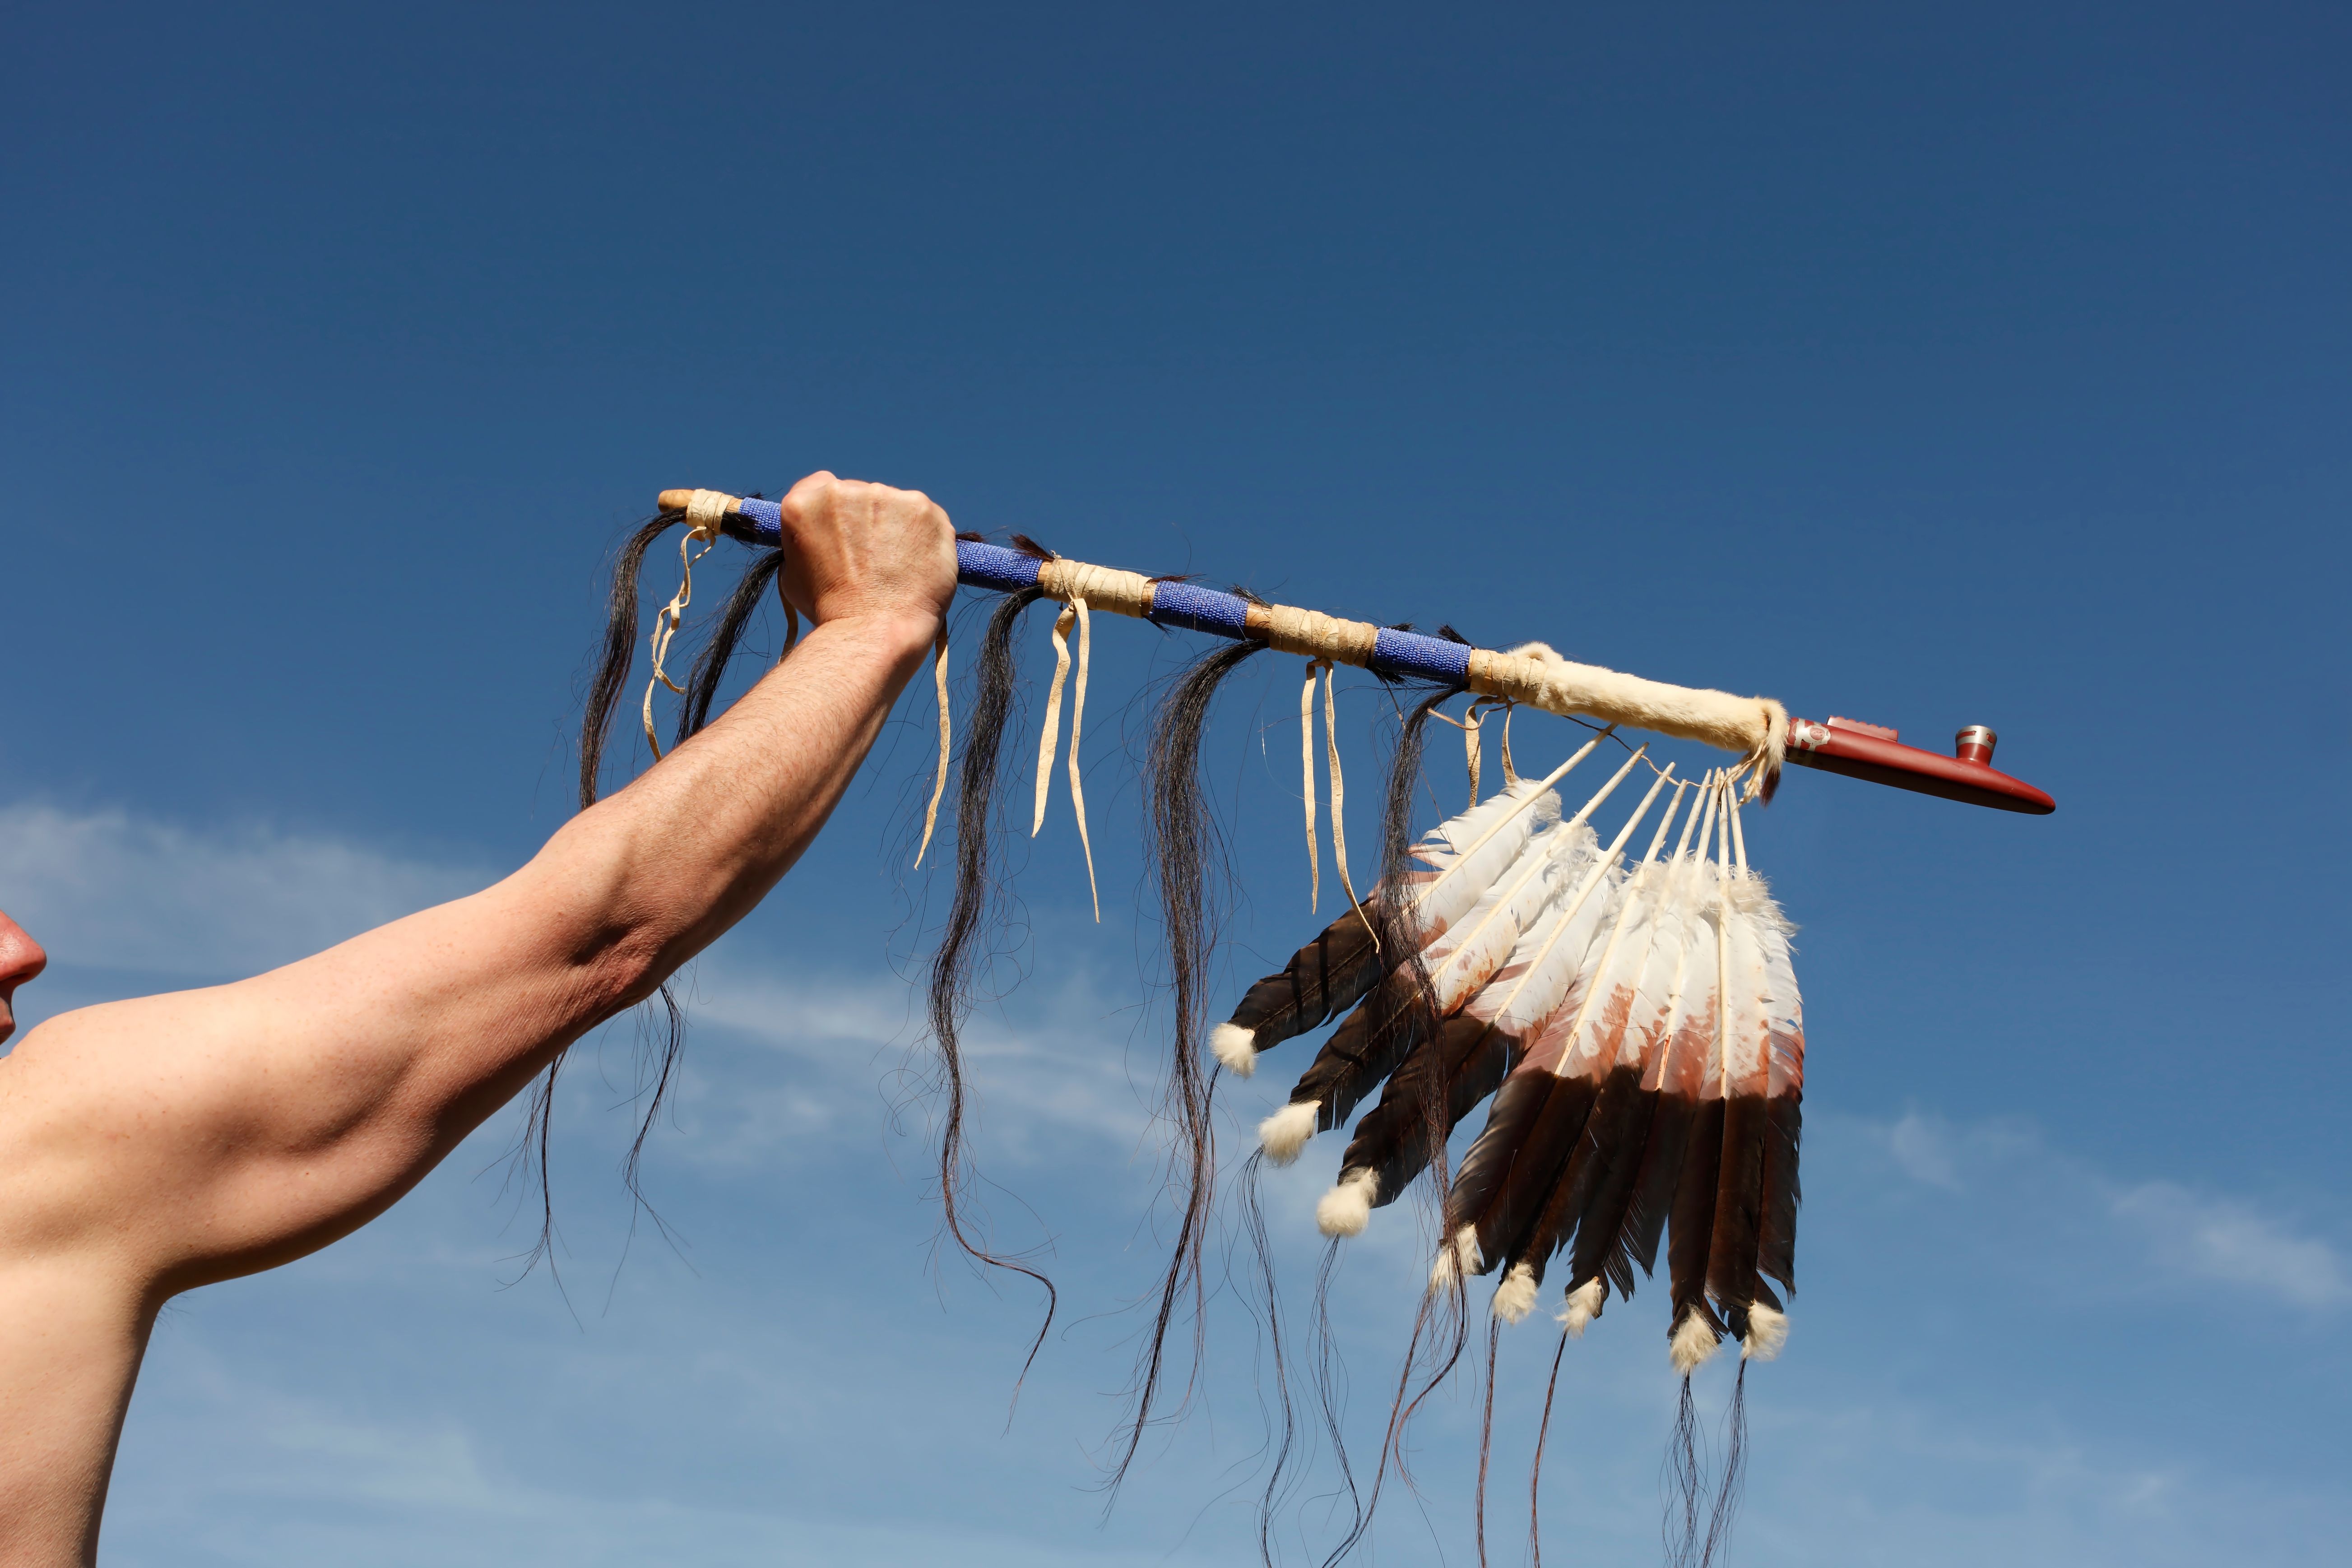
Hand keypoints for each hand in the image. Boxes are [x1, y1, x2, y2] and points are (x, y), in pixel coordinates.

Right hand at [772, 472, 956, 638]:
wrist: (874, 630)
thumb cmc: (832, 612)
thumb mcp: (793, 575)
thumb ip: (806, 543)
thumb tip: (822, 538)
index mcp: (803, 503)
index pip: (821, 486)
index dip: (837, 513)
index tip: (847, 535)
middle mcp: (842, 490)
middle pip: (861, 496)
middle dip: (869, 522)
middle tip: (874, 561)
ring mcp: (885, 494)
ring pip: (895, 506)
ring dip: (898, 529)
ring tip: (899, 569)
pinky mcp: (922, 506)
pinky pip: (926, 517)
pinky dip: (926, 538)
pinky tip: (919, 565)